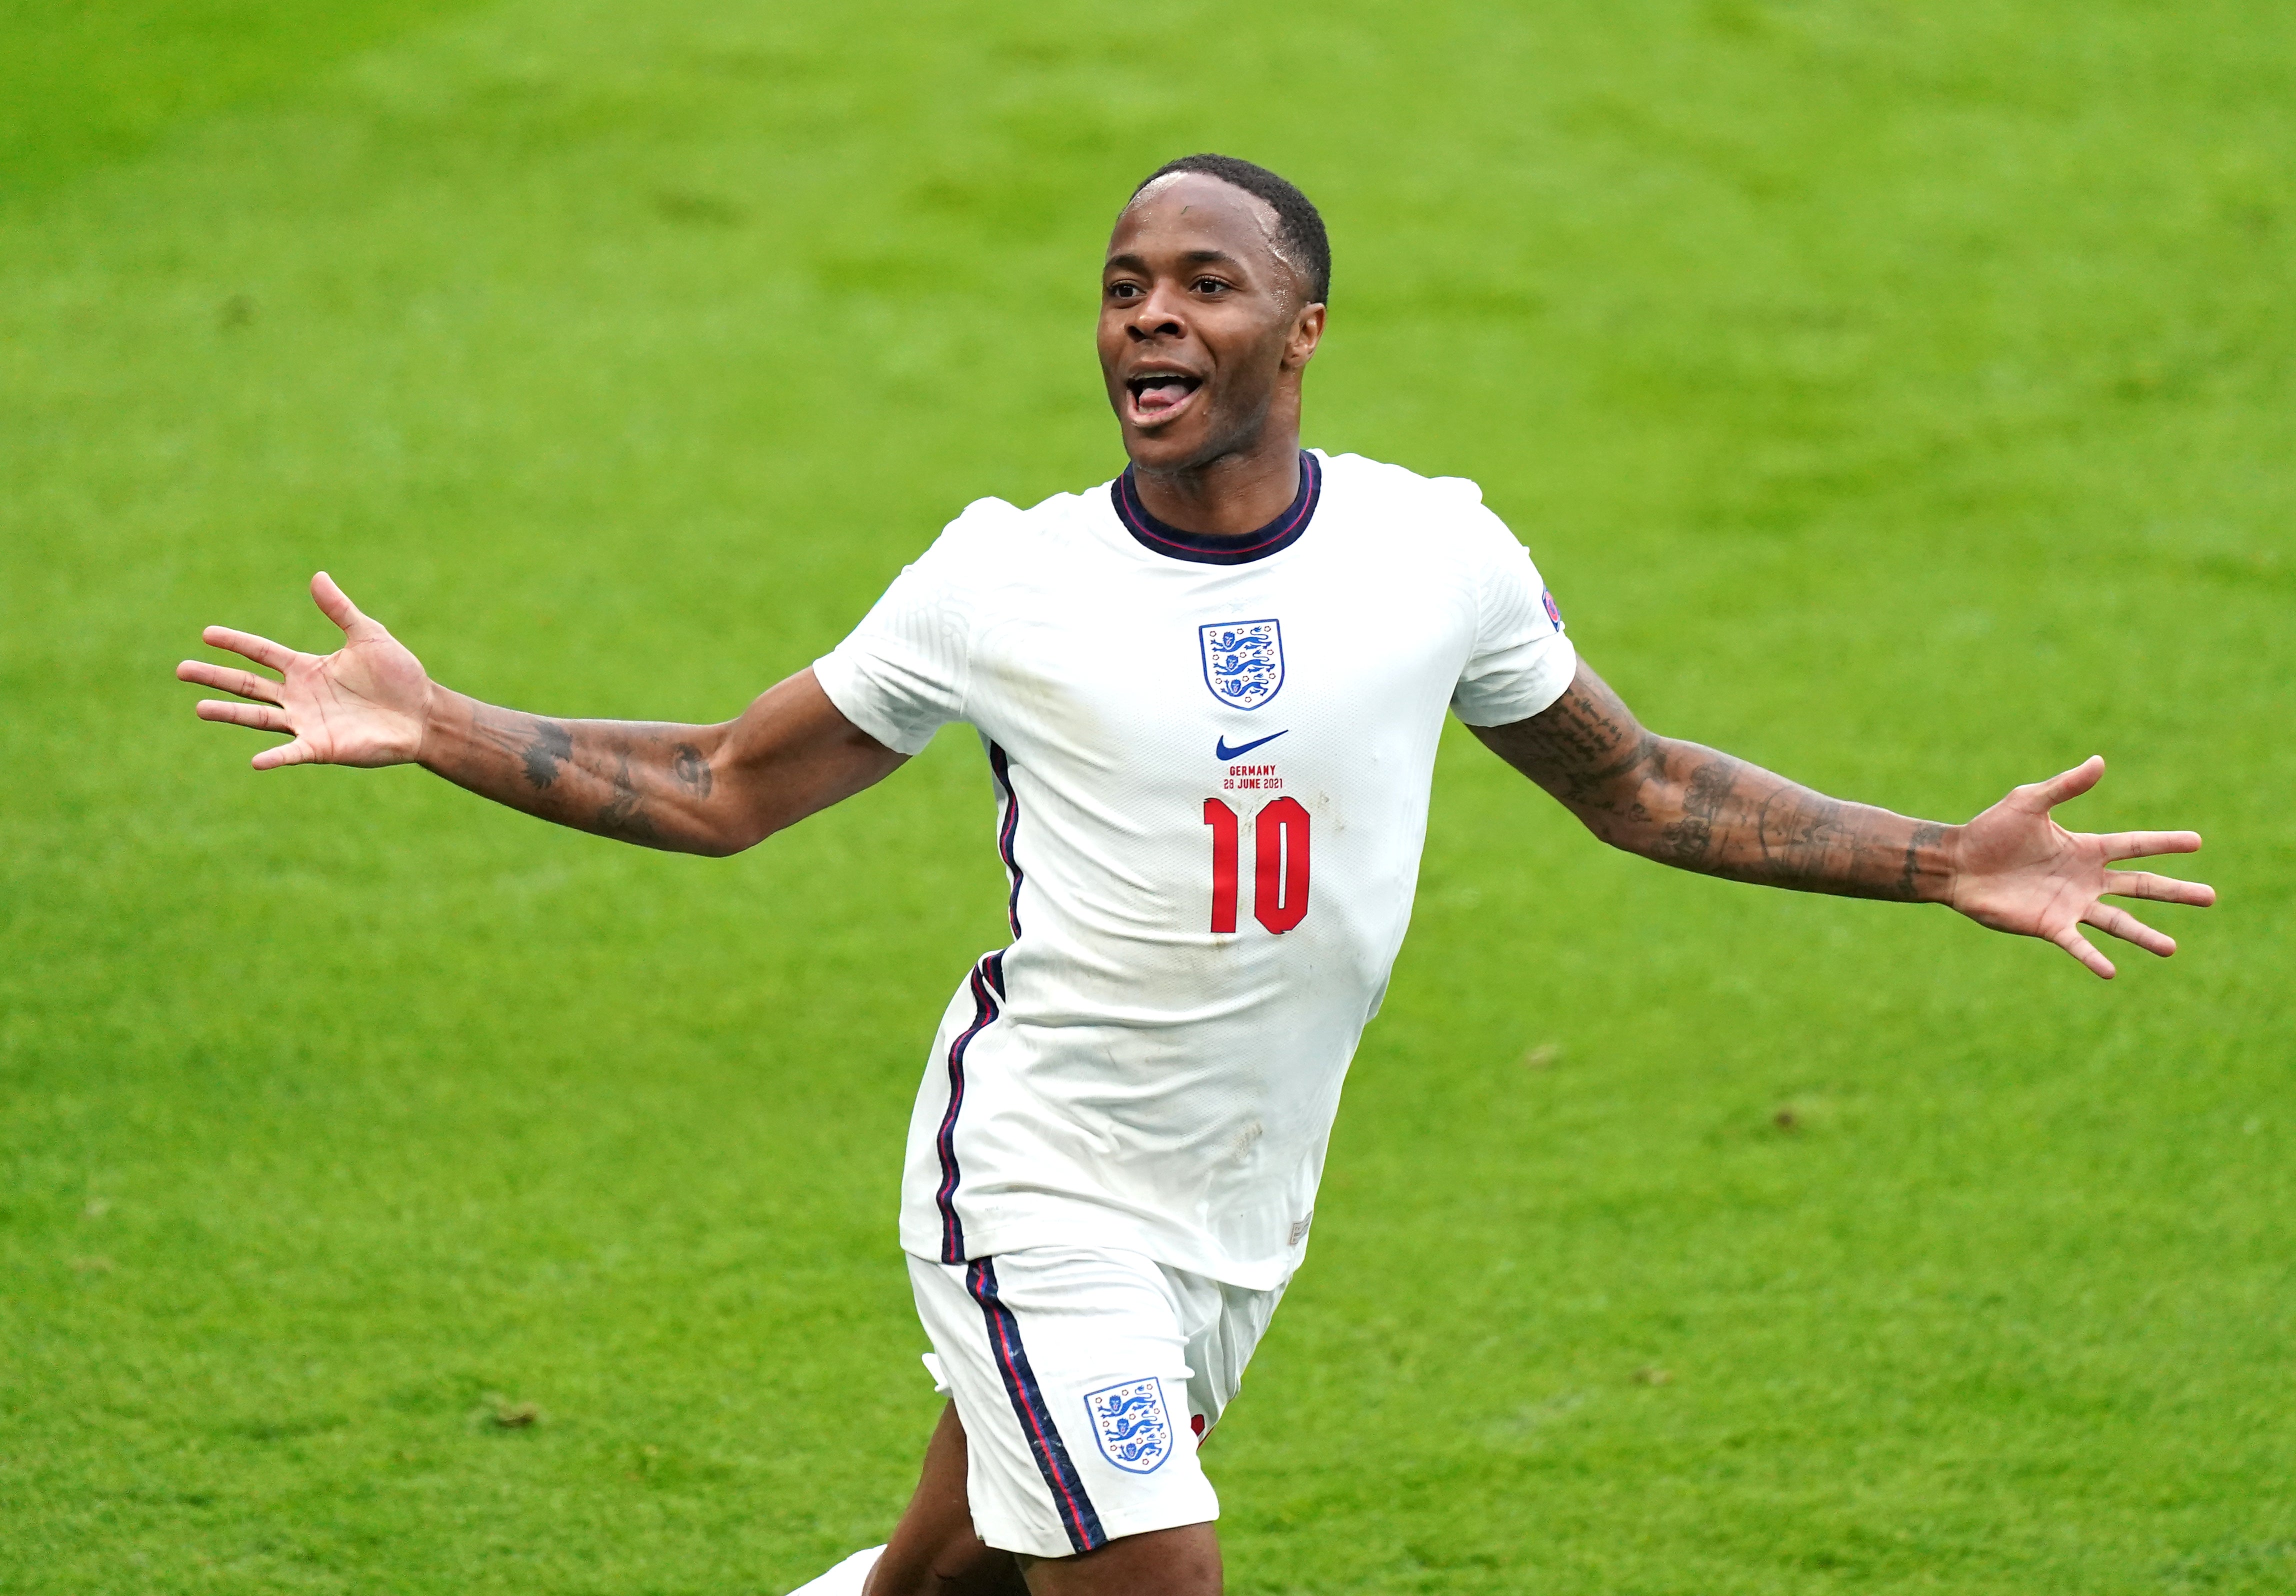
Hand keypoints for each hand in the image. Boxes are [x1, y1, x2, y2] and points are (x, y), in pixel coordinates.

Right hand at [177, 572, 434, 769]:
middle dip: (216, 677)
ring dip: (230, 713)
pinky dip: (275, 757)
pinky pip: (292, 752)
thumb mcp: (369, 635)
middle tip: (181, 669)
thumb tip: (317, 576)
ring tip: (199, 707)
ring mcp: (307, 722)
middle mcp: (300, 696)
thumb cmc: (399, 675)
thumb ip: (340, 610)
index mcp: (307, 668)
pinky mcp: (323, 747)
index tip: (205, 634)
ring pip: (259, 717)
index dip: (235, 643)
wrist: (423, 713)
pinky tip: (255, 761)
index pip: (261, 653)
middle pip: (249, 685)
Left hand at [1948, 756, 2213, 978]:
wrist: (1957, 863)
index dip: (2165, 843)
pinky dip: (2092, 957)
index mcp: (2086, 849)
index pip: (2135, 846)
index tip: (2197, 841)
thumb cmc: (1990, 831)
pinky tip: (2110, 971)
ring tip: (2171, 949)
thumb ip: (2064, 786)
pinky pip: (2077, 944)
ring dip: (2144, 935)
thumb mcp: (2029, 802)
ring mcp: (2070, 904)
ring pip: (2117, 923)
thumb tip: (2099, 761)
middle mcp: (2085, 880)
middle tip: (2210, 896)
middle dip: (2174, 891)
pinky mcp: (2049, 925)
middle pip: (2140, 887)